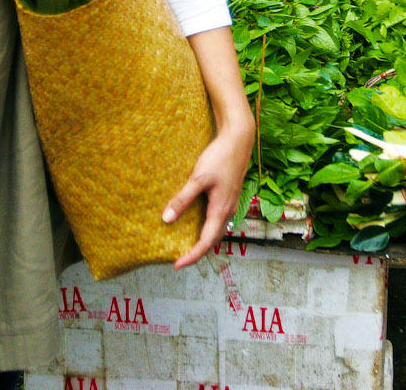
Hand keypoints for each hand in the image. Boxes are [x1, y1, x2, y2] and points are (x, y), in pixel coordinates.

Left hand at [165, 122, 253, 268]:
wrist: (238, 140)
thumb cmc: (219, 158)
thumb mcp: (198, 178)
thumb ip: (183, 199)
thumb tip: (167, 219)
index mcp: (221, 210)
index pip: (206, 242)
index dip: (192, 256)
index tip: (177, 265)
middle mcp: (228, 211)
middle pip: (213, 240)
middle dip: (197, 251)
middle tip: (179, 257)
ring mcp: (231, 204)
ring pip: (217, 230)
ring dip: (203, 240)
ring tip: (186, 244)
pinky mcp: (229, 196)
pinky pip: (219, 220)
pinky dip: (208, 228)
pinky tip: (197, 221)